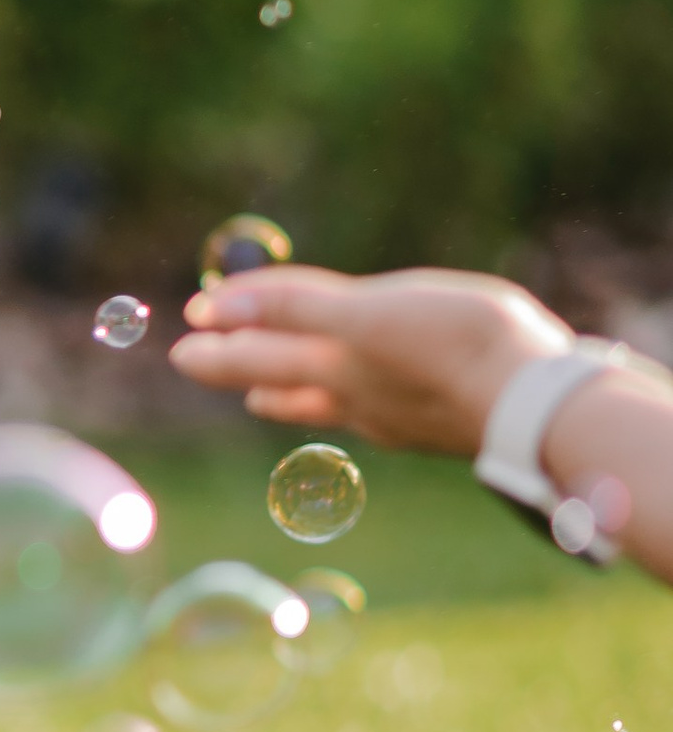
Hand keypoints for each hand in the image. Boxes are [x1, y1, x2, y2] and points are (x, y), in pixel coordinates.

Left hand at [168, 264, 571, 457]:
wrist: (538, 405)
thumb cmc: (456, 348)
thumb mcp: (370, 315)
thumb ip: (293, 309)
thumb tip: (211, 310)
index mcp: (335, 365)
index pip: (263, 342)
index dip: (227, 327)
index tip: (193, 314)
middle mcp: (356, 395)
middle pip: (280, 375)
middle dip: (238, 365)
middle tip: (196, 360)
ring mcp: (394, 413)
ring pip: (323, 401)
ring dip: (285, 393)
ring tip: (258, 398)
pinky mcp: (434, 421)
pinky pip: (371, 412)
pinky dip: (344, 404)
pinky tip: (359, 411)